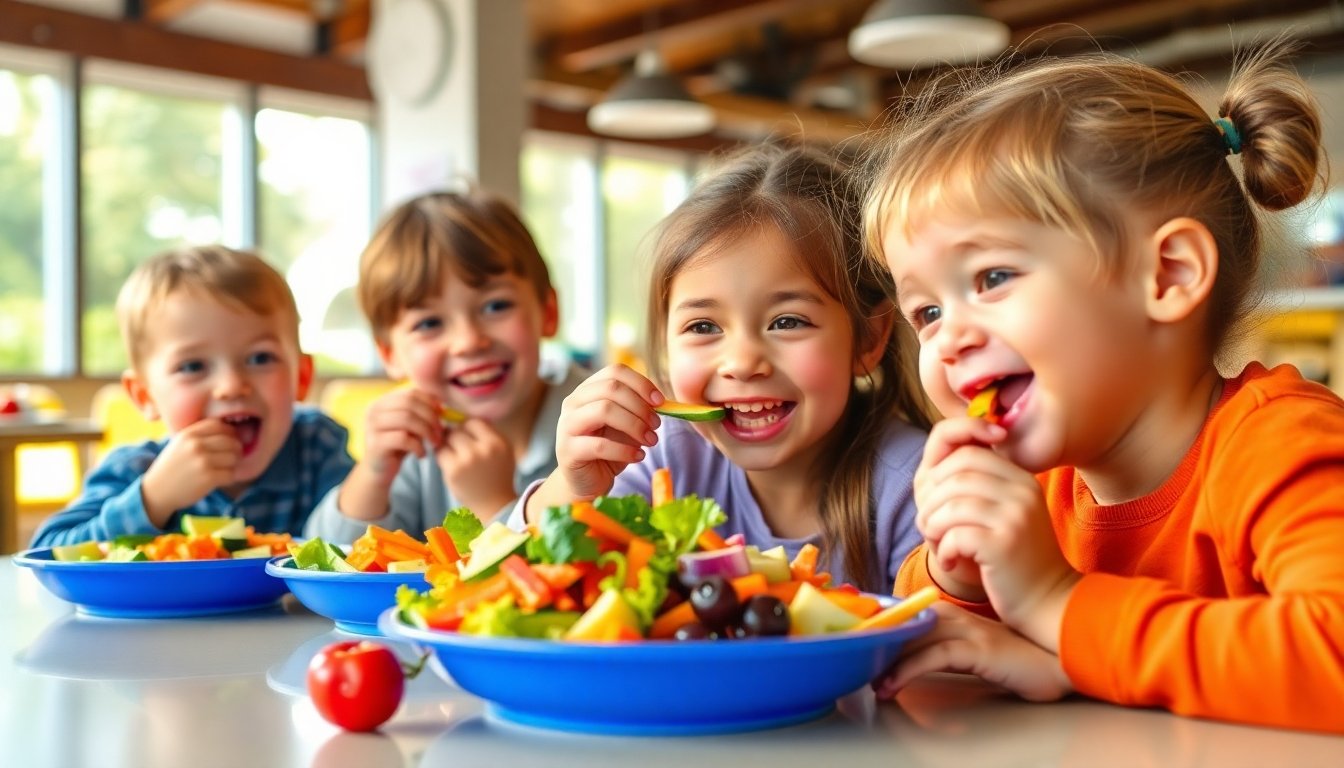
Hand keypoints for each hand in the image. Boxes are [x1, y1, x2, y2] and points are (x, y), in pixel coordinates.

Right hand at [140, 418, 241, 525]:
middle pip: (231, 440)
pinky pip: (231, 474)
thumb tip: (231, 433)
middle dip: (236, 449)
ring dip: (233, 464)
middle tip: (232, 457)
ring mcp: (203, 461)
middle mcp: (196, 445)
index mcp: (189, 434)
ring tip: (224, 469)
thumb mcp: (180, 444)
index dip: (229, 432)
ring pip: (233, 457)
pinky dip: (229, 477)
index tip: (230, 440)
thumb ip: (200, 436)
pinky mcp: (208, 478)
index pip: (219, 425)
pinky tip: (220, 479)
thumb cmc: (172, 467)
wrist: (156, 492)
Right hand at [360, 386, 442, 488]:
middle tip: (440, 432)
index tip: (442, 414)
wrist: (380, 472)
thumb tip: (441, 406)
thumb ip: (420, 413)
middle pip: (409, 403)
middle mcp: (373, 410)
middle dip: (430, 416)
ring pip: (406, 418)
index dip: (429, 401)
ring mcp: (372, 426)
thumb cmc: (398, 446)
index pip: (410, 393)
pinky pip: (403, 438)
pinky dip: (417, 446)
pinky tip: (421, 454)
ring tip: (434, 443)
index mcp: (382, 402)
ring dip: (426, 431)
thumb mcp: (410, 426)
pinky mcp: (375, 444)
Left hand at [435, 418, 515, 519]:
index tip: (465, 436)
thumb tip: (460, 417)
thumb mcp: (502, 450)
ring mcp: (468, 459)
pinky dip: (441, 455)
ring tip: (453, 455)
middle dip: (455, 436)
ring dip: (446, 444)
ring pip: (447, 439)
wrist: (494, 505)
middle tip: (456, 446)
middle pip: (458, 429)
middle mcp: (484, 449)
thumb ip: (487, 433)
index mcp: (498, 443)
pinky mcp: (454, 470)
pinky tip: (449, 463)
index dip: (466, 427)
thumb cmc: (497, 476)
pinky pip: (440, 452)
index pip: (474, 422)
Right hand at [553, 364, 662, 500]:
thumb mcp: (626, 425)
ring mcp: (567, 425)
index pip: (615, 371)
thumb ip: (638, 410)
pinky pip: (600, 445)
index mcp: (588, 390)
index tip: (660, 401)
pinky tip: (638, 456)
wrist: (587, 480)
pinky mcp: (567, 450)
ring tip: (651, 440)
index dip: (641, 383)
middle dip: (640, 406)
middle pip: (611, 388)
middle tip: (656, 424)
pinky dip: (625, 450)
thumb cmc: (609, 449)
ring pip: (604, 411)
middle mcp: (573, 402)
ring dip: (635, 425)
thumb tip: (661, 402)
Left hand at [873, 602, 1073, 702]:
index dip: (878, 631)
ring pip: (913, 639)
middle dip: (875, 646)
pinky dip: (907, 671)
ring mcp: (967, 630)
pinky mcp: (978, 648)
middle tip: (854, 666)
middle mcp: (954, 616)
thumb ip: (941, 649)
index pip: (902, 618)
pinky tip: (892, 685)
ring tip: (868, 682)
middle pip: (902, 626)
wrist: (1060, 663)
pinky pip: (933, 657)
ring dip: (885, 661)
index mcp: (949, 614)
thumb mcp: (970, 651)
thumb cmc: (1016, 660)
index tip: (855, 646)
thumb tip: (906, 661)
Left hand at [916, 417, 1079, 648]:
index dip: (939, 472)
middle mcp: (1022, 491)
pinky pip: (955, 534)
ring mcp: (1015, 517)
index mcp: (1021, 479)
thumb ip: (980, 487)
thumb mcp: (1004, 514)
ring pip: (951, 503)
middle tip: (929, 525)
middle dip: (930, 499)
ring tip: (938, 544)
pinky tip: (951, 561)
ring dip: (933, 526)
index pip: (968, 451)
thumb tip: (934, 466)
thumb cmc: (1015, 560)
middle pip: (955, 473)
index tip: (936, 502)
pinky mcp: (1004, 545)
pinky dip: (944, 549)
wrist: (1049, 601)